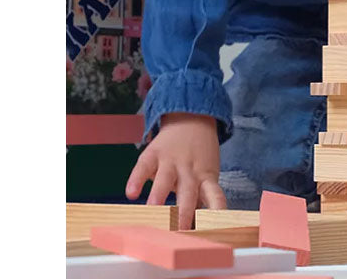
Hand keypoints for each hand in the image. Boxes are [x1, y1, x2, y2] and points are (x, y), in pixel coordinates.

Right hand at [126, 112, 226, 229]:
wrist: (192, 118)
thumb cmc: (199, 156)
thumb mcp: (207, 173)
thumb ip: (202, 198)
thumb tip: (200, 228)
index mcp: (206, 177)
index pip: (214, 195)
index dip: (215, 211)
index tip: (213, 227)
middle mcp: (190, 170)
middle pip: (188, 191)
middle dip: (184, 210)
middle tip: (179, 228)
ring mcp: (172, 161)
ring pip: (166, 178)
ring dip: (160, 194)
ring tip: (153, 210)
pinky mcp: (154, 153)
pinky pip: (144, 166)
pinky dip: (137, 179)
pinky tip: (131, 193)